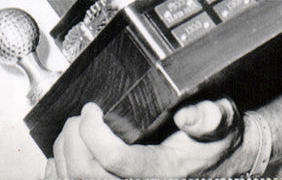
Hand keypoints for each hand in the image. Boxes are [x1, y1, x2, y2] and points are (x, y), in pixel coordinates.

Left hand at [49, 98, 242, 178]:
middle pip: (87, 175)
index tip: (93, 108)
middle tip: (80, 116)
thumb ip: (209, 116)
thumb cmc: (214, 138)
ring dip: (64, 152)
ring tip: (74, 129)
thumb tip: (186, 116)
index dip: (96, 132)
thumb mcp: (221, 118)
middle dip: (74, 138)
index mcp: (162, 170)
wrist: (218, 157)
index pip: (117, 161)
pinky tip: (64, 153)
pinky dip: (60, 171)